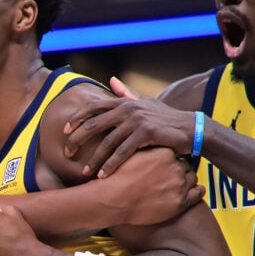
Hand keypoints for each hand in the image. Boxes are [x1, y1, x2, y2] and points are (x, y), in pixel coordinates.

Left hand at [64, 83, 194, 177]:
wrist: (190, 128)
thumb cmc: (165, 118)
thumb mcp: (145, 102)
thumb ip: (127, 93)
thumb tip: (111, 80)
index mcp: (124, 101)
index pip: (93, 107)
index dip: (76, 118)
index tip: (64, 131)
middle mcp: (128, 108)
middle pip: (94, 124)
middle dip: (77, 139)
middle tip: (67, 153)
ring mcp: (137, 120)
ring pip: (107, 141)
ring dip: (94, 158)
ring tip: (84, 171)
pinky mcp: (146, 134)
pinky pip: (123, 152)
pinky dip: (111, 165)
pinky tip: (103, 175)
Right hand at [98, 147, 203, 225]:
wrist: (111, 198)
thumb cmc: (118, 178)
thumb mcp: (133, 155)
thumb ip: (147, 150)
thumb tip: (151, 147)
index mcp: (165, 153)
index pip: (176, 153)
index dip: (171, 160)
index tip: (167, 165)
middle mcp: (175, 167)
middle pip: (185, 165)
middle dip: (179, 170)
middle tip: (172, 176)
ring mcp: (179, 185)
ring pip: (192, 178)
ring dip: (187, 181)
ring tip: (179, 185)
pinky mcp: (180, 202)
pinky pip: (198, 193)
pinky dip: (197, 191)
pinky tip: (193, 192)